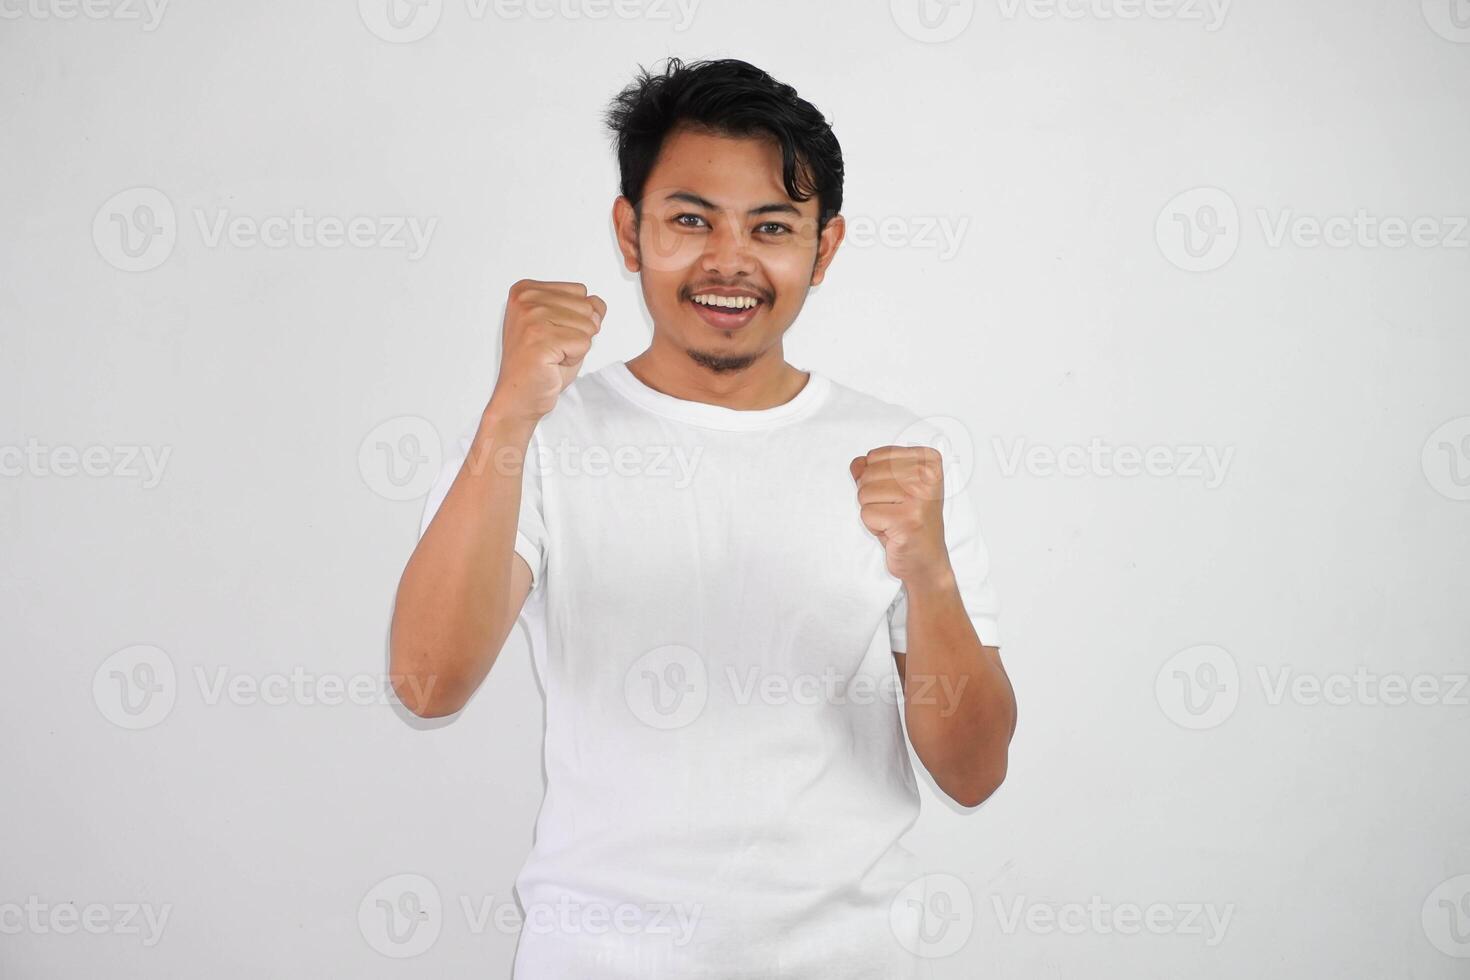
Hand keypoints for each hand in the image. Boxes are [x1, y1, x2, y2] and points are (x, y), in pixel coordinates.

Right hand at [489, 279, 604, 423]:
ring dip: (576, 347)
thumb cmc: (540, 364)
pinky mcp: (540, 338)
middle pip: (586, 307)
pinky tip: (552, 364)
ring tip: (552, 356)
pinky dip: (574, 358)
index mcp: (527, 289)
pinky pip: (583, 343)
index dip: (575, 319)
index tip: (550, 334)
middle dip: (578, 333)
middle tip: (552, 348)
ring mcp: (531, 317)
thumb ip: (584, 309)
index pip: (580, 291)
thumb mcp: (566, 327)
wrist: (519, 397)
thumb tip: (598, 304)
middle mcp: (526, 299)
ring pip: (588, 325)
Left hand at [850, 446, 953, 589]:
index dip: (876, 478)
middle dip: (872, 496)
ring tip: (894, 520)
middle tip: (894, 509)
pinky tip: (892, 531)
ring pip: (864, 493)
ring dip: (873, 511)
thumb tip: (856, 463)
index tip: (898, 493)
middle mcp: (927, 476)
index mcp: (928, 461)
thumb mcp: (893, 488)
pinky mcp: (907, 520)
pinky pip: (866, 514)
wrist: (925, 558)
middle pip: (868, 474)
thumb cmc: (910, 521)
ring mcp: (918, 498)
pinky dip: (874, 526)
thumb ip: (873, 470)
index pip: (875, 456)